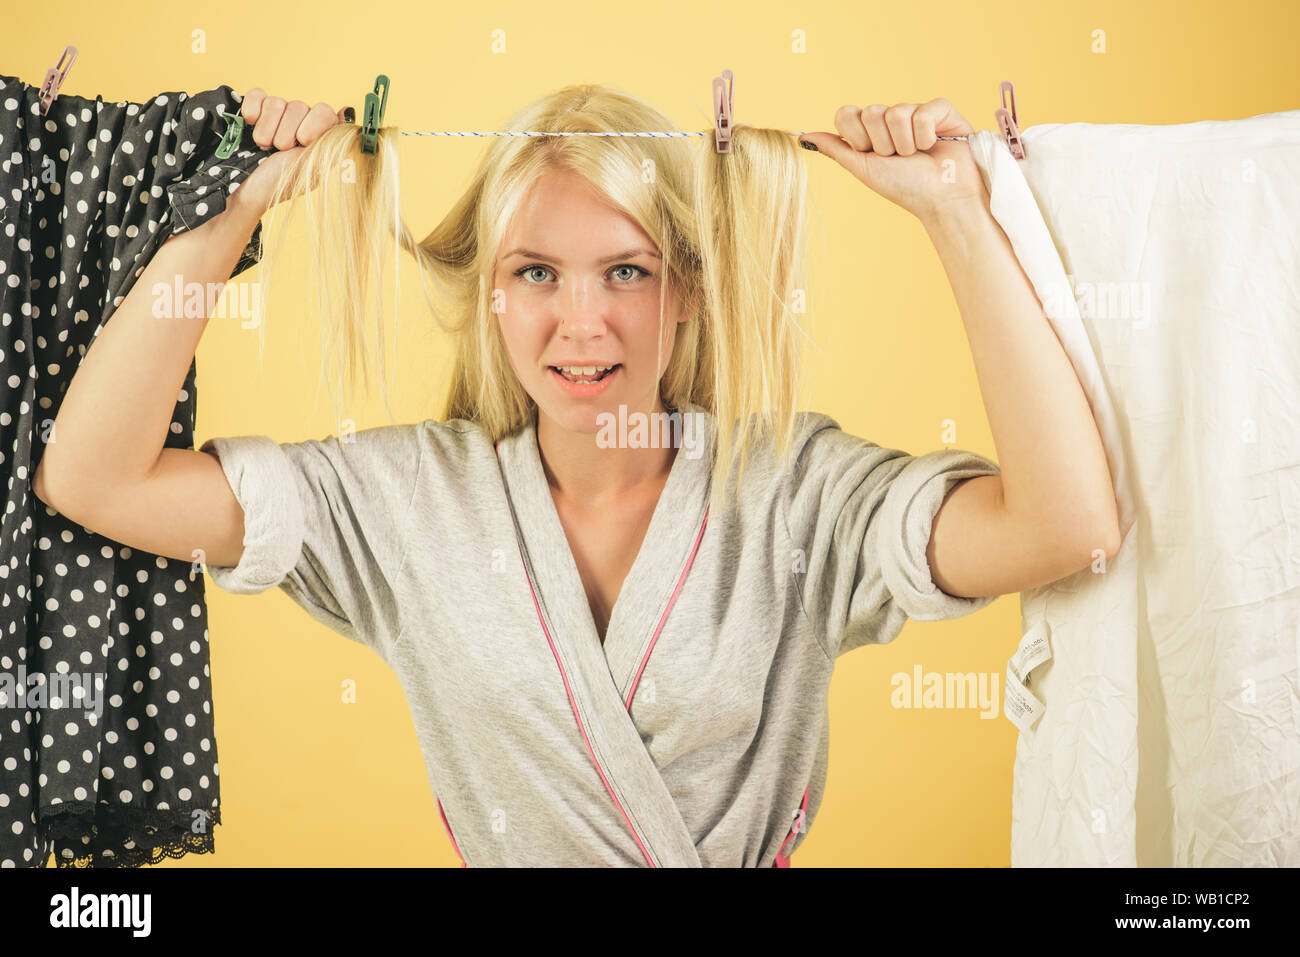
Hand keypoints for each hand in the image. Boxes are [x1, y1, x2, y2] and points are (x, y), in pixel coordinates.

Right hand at [230, 89, 351, 216]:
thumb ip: (331, 142)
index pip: (325, 111)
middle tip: (281, 150)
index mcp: (319, 136)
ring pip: (276, 102)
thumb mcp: (313, 169)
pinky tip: (251, 124)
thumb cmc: (282, 184)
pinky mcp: (255, 110)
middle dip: (286, 133)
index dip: (314, 125)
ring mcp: (278, 115)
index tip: (303, 142)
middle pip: (298, 106)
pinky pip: (257, 95)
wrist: (247, 190)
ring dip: (268, 130)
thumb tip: (349, 115)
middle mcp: (301, 122)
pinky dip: (253, 110)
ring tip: (265, 147)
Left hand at [799, 99, 986, 222]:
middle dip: (883, 143)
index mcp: (871, 131)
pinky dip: (927, 135)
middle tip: (899, 158)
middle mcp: (891, 118)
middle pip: (870, 113)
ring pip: (896, 112)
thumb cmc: (905, 187)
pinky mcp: (941, 109)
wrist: (941, 199)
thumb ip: (836, 149)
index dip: (856, 137)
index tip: (870, 154)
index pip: (847, 113)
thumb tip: (802, 136)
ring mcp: (915, 111)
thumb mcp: (863, 169)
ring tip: (918, 155)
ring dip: (905, 143)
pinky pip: (923, 111)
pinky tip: (935, 145)